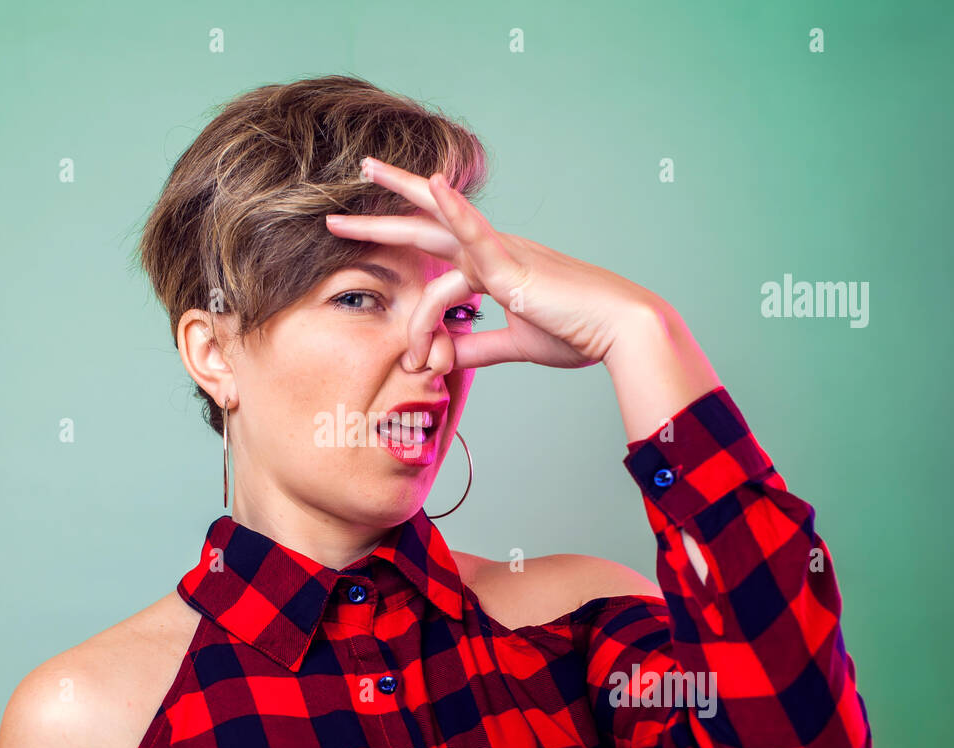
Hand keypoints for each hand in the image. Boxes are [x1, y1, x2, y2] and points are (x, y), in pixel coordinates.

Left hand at [325, 156, 666, 370]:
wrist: (618, 329)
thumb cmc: (577, 332)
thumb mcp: (514, 345)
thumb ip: (477, 347)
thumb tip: (443, 358)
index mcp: (493, 267)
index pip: (436, 261)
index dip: (407, 284)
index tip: (397, 324)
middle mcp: (491, 251)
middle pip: (423, 226)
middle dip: (378, 218)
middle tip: (334, 212)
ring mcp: (500, 252)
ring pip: (431, 232)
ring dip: (383, 223)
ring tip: (339, 221)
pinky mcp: (512, 263)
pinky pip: (476, 232)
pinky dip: (453, 207)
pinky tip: (432, 184)